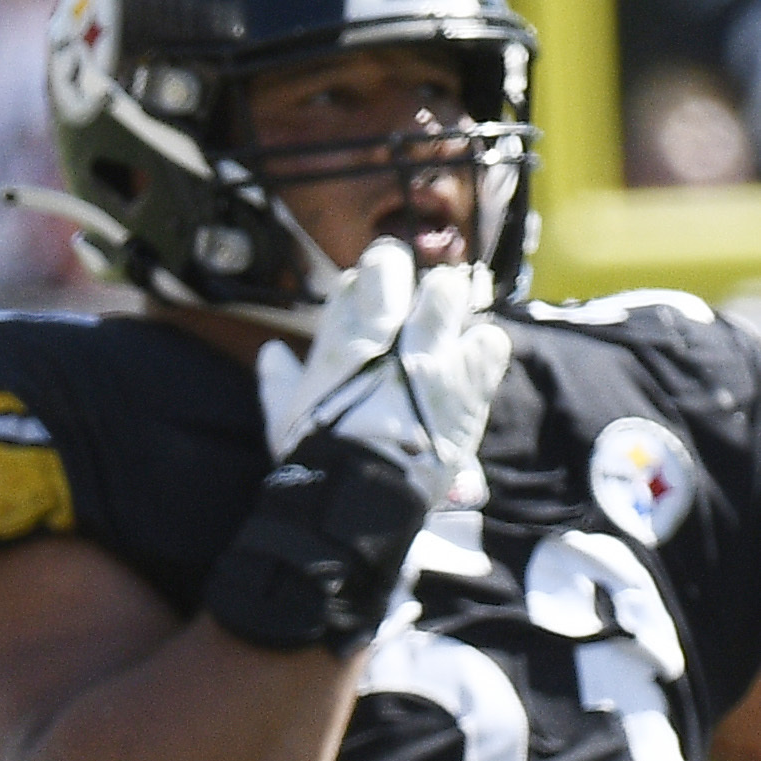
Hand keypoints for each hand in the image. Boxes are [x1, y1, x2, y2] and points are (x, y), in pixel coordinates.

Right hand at [254, 236, 507, 505]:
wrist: (363, 494)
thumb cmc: (318, 457)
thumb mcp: (286, 420)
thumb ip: (279, 381)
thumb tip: (271, 353)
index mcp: (340, 341)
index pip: (354, 282)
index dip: (362, 290)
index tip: (365, 308)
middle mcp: (387, 334)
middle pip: (395, 265)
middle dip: (401, 279)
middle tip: (408, 305)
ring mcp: (433, 352)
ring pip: (449, 288)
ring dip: (448, 303)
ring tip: (444, 329)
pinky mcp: (470, 378)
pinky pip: (490, 339)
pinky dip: (482, 349)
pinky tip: (470, 365)